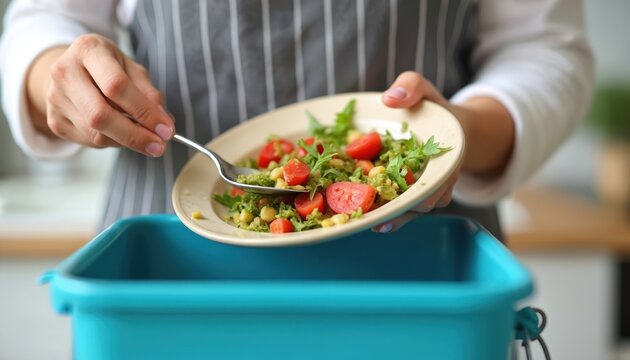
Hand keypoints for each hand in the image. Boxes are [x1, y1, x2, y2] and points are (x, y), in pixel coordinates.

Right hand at [26, 34, 173, 156]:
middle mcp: (65, 72)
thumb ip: (150, 93)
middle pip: (100, 115)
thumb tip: (164, 123)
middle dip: (135, 136)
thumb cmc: (109, 67)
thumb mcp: (132, 69)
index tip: (166, 129)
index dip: (143, 111)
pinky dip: (113, 142)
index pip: (116, 86)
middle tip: (159, 147)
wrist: (73, 69)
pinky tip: (122, 133)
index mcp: (88, 50)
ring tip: (145, 138)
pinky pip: (90, 141)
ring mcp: (55, 98)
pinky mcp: (54, 120)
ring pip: (96, 134)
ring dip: (127, 142)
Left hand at [373, 72, 461, 232]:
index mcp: (447, 155)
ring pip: (411, 210)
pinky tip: (365, 221)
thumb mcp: (424, 89)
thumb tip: (390, 98)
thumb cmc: (431, 108)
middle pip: (424, 202)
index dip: (427, 191)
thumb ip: (411, 86)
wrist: (444, 126)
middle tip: (381, 220)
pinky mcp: (408, 194)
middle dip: (404, 212)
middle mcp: (439, 179)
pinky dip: (384, 214)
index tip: (415, 200)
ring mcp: (424, 190)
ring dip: (392, 218)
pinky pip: (399, 207)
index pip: (440, 178)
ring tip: (370, 224)